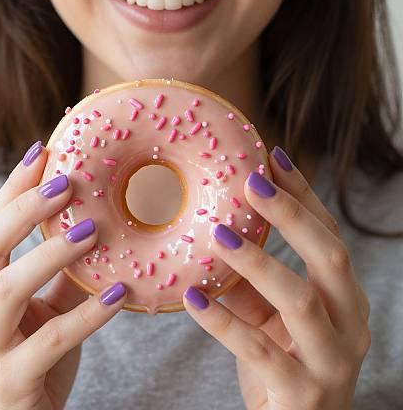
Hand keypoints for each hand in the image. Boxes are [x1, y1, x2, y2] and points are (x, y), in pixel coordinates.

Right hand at [0, 141, 126, 409]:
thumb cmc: (31, 360)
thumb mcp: (43, 309)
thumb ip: (61, 271)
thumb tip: (96, 223)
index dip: (13, 188)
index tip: (42, 151)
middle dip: (24, 209)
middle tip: (65, 182)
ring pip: (9, 289)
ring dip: (52, 253)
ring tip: (93, 230)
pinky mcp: (10, 381)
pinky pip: (51, 340)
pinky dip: (88, 313)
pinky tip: (120, 292)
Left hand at [183, 146, 370, 409]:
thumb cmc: (282, 364)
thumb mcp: (269, 316)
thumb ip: (251, 279)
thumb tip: (218, 229)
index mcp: (344, 298)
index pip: (327, 234)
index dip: (302, 194)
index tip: (272, 156)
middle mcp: (349, 324)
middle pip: (328, 255)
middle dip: (290, 213)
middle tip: (251, 181)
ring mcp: (332, 361)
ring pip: (299, 298)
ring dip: (257, 260)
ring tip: (217, 234)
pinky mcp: (303, 394)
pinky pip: (259, 349)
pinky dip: (223, 320)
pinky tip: (192, 297)